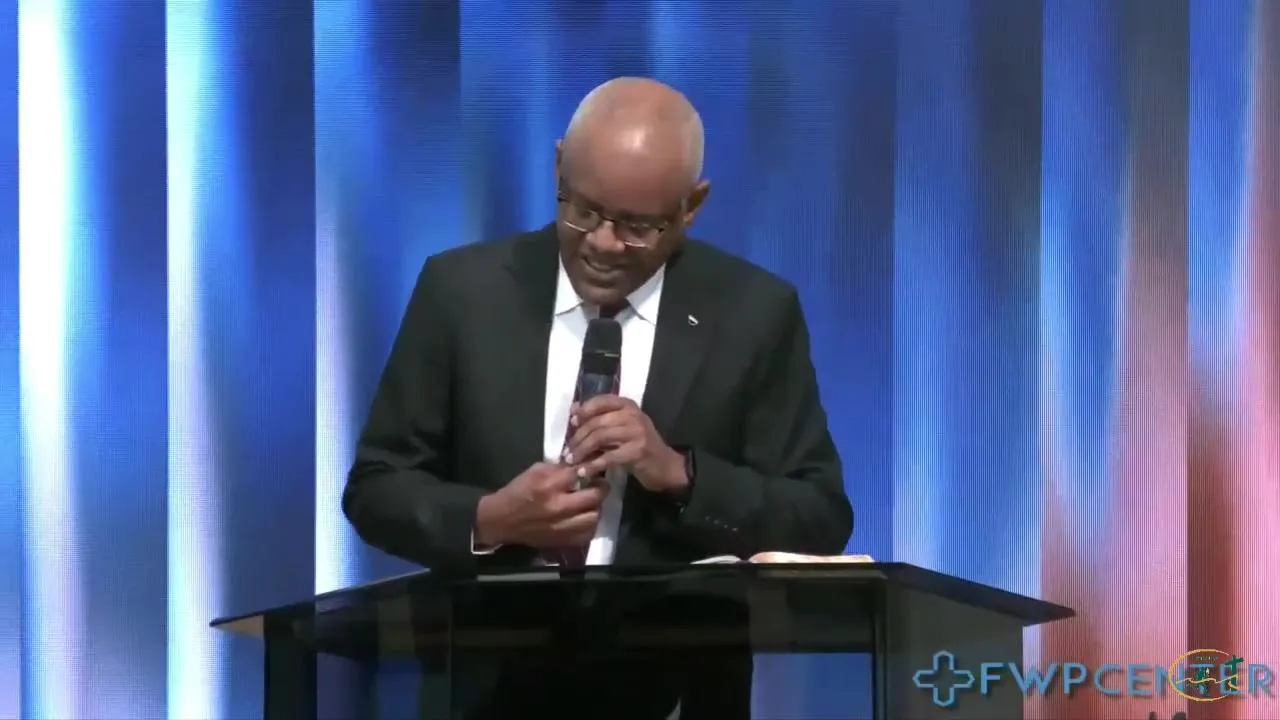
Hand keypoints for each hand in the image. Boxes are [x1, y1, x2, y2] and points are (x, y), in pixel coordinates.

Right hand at [475, 462, 607, 548]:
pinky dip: (589, 525)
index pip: (579, 474)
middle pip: (594, 496)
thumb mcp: (534, 471)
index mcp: (548, 486)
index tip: (592, 469)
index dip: (589, 469)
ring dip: (596, 507)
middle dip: (600, 488)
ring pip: (594, 516)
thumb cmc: (518, 492)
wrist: (501, 520)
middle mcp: (558, 507)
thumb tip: (579, 467)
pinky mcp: (562, 541)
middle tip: (599, 485)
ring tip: (591, 503)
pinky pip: (587, 534)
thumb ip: (558, 468)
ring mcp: (562, 526)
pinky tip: (584, 518)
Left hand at [564, 396, 686, 492]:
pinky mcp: (637, 451)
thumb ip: (601, 418)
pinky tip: (584, 472)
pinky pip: (608, 457)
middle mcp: (633, 415)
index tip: (572, 424)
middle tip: (567, 452)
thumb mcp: (622, 427)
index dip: (584, 411)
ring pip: (600, 438)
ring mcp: (636, 432)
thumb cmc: (640, 446)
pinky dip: (593, 465)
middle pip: (597, 422)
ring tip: (572, 462)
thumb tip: (574, 409)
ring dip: (582, 451)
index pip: (601, 401)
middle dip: (578, 438)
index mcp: (628, 405)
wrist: (666, 466)